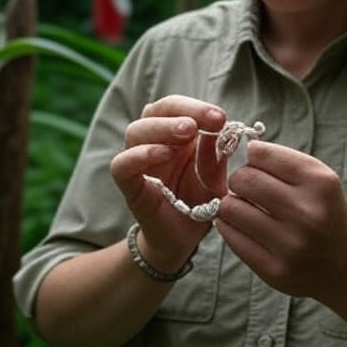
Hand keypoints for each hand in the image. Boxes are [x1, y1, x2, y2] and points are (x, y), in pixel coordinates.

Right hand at [110, 95, 226, 269]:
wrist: (183, 240)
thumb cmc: (198, 204)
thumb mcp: (216, 179)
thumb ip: (215, 156)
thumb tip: (224, 129)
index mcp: (175, 136)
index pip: (177, 107)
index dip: (197, 107)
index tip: (221, 117)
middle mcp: (153, 143)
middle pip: (155, 111)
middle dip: (182, 111)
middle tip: (207, 120)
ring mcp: (138, 163)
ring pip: (135, 131)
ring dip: (162, 127)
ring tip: (188, 132)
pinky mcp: (129, 186)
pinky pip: (122, 165)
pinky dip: (139, 155)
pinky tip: (164, 153)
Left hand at [215, 140, 346, 299]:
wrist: (346, 266)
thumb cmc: (324, 213)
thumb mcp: (318, 179)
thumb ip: (282, 161)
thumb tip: (242, 150)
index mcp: (320, 183)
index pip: (262, 154)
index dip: (252, 156)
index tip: (255, 163)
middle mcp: (307, 213)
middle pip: (242, 179)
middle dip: (238, 180)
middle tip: (246, 187)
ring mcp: (290, 244)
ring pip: (230, 208)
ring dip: (231, 204)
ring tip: (244, 208)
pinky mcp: (274, 270)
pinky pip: (231, 236)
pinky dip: (230, 227)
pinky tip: (243, 227)